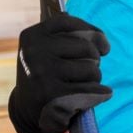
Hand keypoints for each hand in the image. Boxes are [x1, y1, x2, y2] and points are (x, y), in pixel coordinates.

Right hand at [9, 13, 111, 132]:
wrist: (28, 110)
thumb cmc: (47, 73)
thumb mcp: (47, 49)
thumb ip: (68, 35)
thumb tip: (100, 38)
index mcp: (32, 36)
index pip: (68, 22)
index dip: (92, 31)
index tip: (104, 46)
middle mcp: (34, 52)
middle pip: (87, 48)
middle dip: (94, 60)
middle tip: (85, 71)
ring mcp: (42, 74)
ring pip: (92, 69)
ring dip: (95, 78)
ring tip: (82, 84)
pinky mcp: (53, 96)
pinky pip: (92, 89)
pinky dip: (100, 93)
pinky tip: (94, 96)